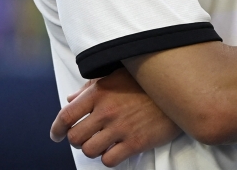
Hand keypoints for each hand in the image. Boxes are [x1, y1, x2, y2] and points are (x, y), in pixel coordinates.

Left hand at [50, 67, 181, 166]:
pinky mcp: (135, 142)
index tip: (57, 135)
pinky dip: (109, 158)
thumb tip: (71, 100)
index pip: (66, 115)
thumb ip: (92, 88)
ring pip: (89, 151)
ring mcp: (121, 127)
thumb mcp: (119, 76)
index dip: (57, 128)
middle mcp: (107, 110)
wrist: (180, 90)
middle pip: (75, 137)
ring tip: (102, 143)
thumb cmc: (148, 82)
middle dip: (77, 140)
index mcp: (100, 92)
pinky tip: (116, 149)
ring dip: (93, 149)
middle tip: (86, 138)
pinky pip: (109, 160)